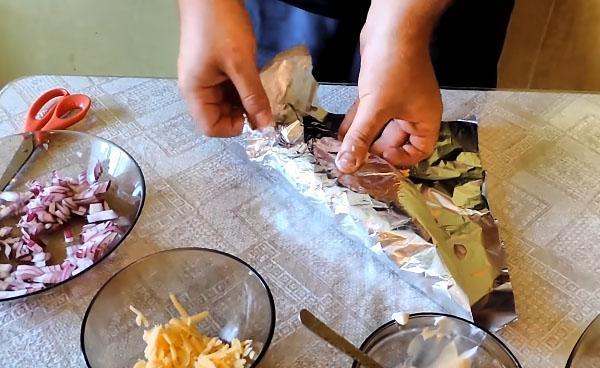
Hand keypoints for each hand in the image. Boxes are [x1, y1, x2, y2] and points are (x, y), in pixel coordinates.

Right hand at [177, 0, 271, 136]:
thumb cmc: (220, 27)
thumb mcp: (240, 64)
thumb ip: (253, 96)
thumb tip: (265, 125)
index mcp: (194, 92)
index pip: (211, 127)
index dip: (235, 128)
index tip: (257, 117)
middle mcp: (197, 89)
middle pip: (220, 116)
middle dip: (243, 114)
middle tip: (265, 104)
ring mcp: (206, 78)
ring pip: (228, 102)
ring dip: (246, 101)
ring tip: (263, 91)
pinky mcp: (215, 68)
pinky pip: (230, 88)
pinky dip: (244, 88)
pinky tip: (257, 80)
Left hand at [336, 0, 447, 172]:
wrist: (391, 27)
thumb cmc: (394, 66)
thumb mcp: (375, 108)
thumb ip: (360, 138)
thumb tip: (347, 165)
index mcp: (424, 119)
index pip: (418, 151)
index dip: (400, 160)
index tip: (379, 162)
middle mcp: (414, 111)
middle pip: (395, 141)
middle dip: (374, 150)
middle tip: (355, 161)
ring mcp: (398, 99)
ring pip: (379, 126)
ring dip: (362, 137)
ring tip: (343, 150)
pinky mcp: (382, 89)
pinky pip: (370, 112)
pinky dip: (357, 121)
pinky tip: (341, 131)